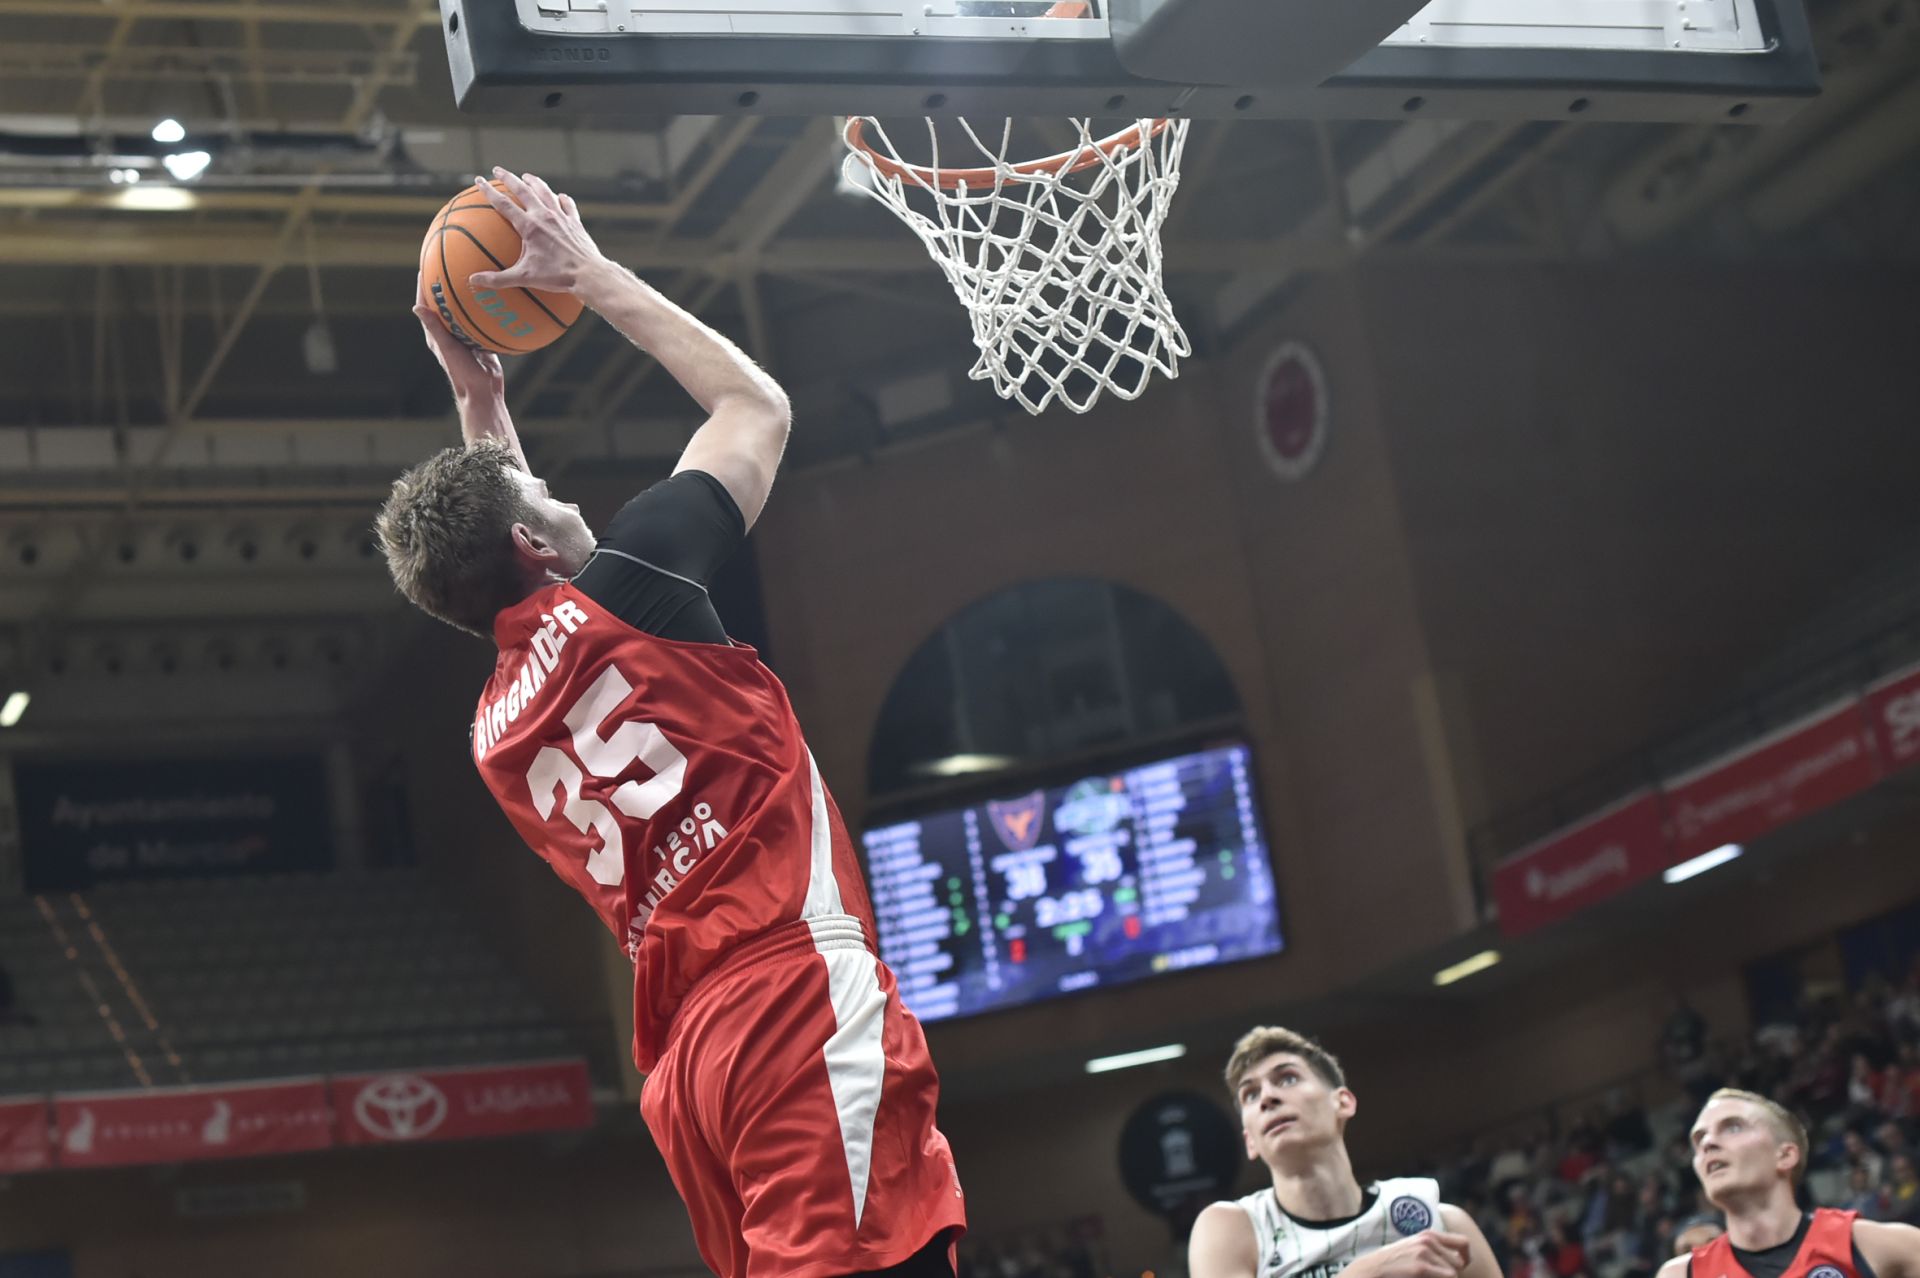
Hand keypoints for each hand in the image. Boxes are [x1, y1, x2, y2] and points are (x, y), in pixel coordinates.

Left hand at [413, 274, 505, 403]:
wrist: (483, 390)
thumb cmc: (461, 372)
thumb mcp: (446, 347)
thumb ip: (434, 327)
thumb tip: (417, 307)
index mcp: (435, 333)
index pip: (426, 304)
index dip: (424, 286)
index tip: (425, 267)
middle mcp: (448, 333)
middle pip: (444, 303)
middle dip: (444, 284)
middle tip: (447, 264)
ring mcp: (464, 336)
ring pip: (463, 310)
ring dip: (465, 295)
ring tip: (470, 275)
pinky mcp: (480, 340)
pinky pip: (480, 320)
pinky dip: (483, 309)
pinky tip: (493, 298)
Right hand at [468, 168, 607, 294]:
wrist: (588, 273)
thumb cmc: (557, 276)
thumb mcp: (524, 277)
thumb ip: (498, 279)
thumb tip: (473, 280)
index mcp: (530, 226)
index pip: (504, 203)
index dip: (489, 191)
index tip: (479, 180)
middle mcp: (545, 216)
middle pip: (523, 190)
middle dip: (509, 178)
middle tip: (498, 170)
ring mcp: (562, 217)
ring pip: (545, 192)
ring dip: (534, 182)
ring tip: (527, 176)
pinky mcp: (575, 222)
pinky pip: (567, 205)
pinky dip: (561, 198)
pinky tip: (559, 196)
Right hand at [1344, 1232, 1472, 1277]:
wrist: (1371, 1270)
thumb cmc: (1393, 1264)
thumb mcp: (1413, 1248)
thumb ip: (1433, 1249)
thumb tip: (1458, 1261)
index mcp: (1428, 1235)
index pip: (1463, 1243)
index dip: (1467, 1257)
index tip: (1460, 1267)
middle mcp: (1428, 1240)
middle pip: (1459, 1263)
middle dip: (1452, 1274)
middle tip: (1435, 1276)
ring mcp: (1424, 1253)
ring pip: (1453, 1274)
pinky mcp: (1421, 1267)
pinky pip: (1448, 1277)